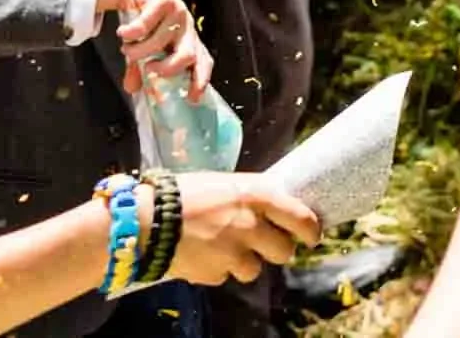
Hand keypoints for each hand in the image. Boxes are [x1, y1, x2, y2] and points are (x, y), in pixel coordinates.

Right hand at [103, 0, 207, 97]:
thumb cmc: (145, 20)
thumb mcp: (143, 47)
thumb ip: (139, 68)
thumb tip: (132, 90)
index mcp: (187, 42)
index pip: (202, 62)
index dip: (200, 80)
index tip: (192, 99)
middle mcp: (187, 29)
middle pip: (188, 55)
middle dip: (168, 68)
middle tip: (148, 70)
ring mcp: (177, 13)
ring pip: (159, 42)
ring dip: (137, 50)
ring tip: (127, 47)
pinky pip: (146, 24)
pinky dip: (131, 32)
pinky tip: (123, 32)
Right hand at [164, 172, 321, 284]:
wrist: (146, 220)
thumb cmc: (186, 193)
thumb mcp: (226, 183)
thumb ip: (252, 197)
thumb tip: (274, 205)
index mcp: (257, 196)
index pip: (301, 218)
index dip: (311, 231)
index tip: (312, 236)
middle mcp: (251, 226)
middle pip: (284, 251)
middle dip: (277, 250)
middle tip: (266, 244)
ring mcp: (233, 253)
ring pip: (254, 269)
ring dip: (245, 262)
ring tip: (224, 247)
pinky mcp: (214, 273)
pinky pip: (225, 276)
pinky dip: (218, 268)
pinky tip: (203, 254)